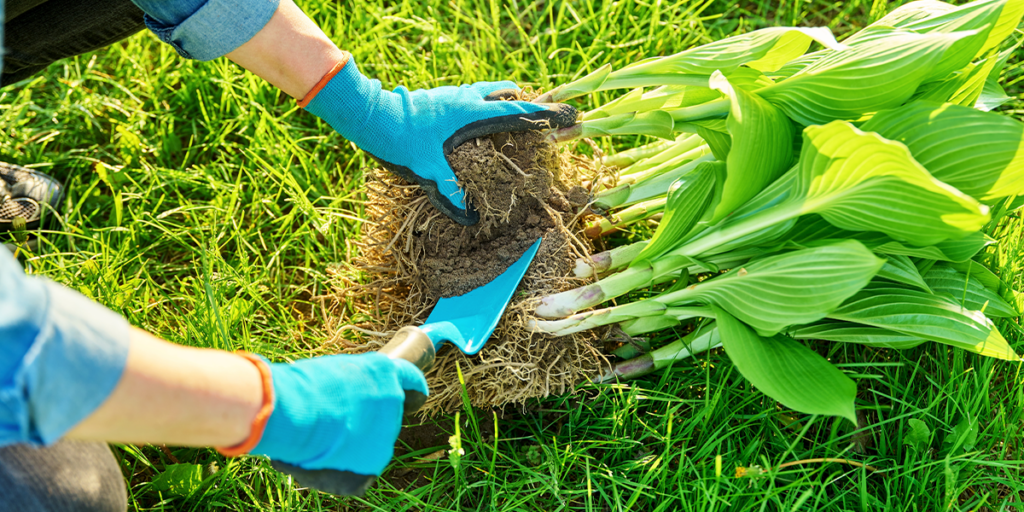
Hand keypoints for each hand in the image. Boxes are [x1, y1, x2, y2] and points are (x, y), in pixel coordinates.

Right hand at [251, 352, 427, 474]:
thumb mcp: (332, 372)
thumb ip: (351, 385)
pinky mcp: (372, 464)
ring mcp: (385, 436)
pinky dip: (342, 468)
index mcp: (384, 373)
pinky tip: (320, 460)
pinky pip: (359, 470)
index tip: (407, 396)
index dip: (408, 388)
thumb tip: (347, 402)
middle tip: (334, 423)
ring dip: (352, 444)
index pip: (410, 380)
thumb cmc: (303, 386)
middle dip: (366, 421)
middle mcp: (393, 402)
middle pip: (386, 417)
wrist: (295, 413)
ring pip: (371, 445)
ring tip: (320, 441)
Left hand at [302, 54, 577, 224]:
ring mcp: (451, 94)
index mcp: (471, 113)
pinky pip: (470, 96)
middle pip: (507, 94)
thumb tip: (469, 219)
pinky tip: (474, 122)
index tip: (568, 117)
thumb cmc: (399, 139)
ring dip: (503, 102)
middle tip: (540, 119)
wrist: (368, 114)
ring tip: (512, 117)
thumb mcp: (426, 170)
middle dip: (525, 106)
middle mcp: (465, 99)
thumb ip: (449, 192)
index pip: (517, 112)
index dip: (544, 117)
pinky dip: (482, 104)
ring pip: (488, 91)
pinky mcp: (438, 96)